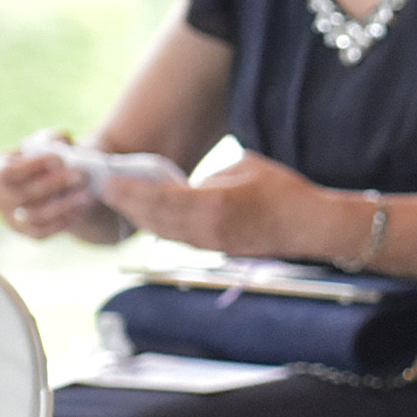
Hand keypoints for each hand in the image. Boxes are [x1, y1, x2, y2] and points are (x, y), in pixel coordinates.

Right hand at [0, 133, 107, 242]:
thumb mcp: (47, 143)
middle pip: (23, 194)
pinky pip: (42, 232)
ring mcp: (9, 217)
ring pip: (34, 215)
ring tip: (86, 194)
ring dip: (62, 205)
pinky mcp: (25, 232)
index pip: (7, 172)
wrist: (53, 187)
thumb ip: (52, 139)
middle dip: (53, 184)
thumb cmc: (46, 159)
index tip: (58, 158)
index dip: (31, 166)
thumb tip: (62, 141)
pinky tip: (79, 210)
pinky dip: (60, 222)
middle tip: (81, 174)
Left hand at [97, 153, 342, 261]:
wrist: (312, 226)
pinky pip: (180, 238)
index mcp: (212, 204)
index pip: (158, 199)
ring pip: (164, 232)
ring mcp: (212, 244)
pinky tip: (152, 216)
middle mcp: (207, 230)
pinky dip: (161, 226)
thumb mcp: (243, 166)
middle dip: (127, 205)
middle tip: (104, 190)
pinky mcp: (219, 250)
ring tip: (122, 202)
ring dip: (141, 218)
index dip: (129, 191)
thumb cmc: (285, 192)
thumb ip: (210, 176)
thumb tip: (191, 185)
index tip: (108, 181)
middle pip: (154, 220)